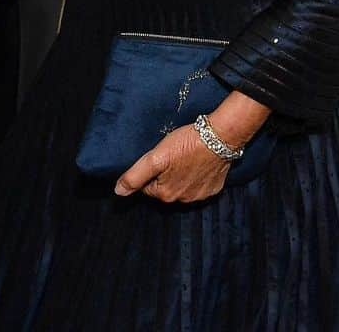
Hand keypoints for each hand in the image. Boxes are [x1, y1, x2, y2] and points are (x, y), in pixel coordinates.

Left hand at [114, 91, 269, 202]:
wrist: (219, 138)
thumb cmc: (185, 144)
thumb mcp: (155, 157)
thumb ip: (135, 175)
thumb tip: (118, 192)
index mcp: (166, 194)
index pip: (146, 187)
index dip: (147, 172)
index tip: (154, 158)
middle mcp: (183, 200)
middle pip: (163, 188)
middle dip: (162, 175)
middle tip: (167, 156)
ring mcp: (200, 196)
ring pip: (180, 187)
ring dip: (178, 176)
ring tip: (181, 157)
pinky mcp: (213, 189)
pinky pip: (197, 185)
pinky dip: (194, 176)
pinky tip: (195, 162)